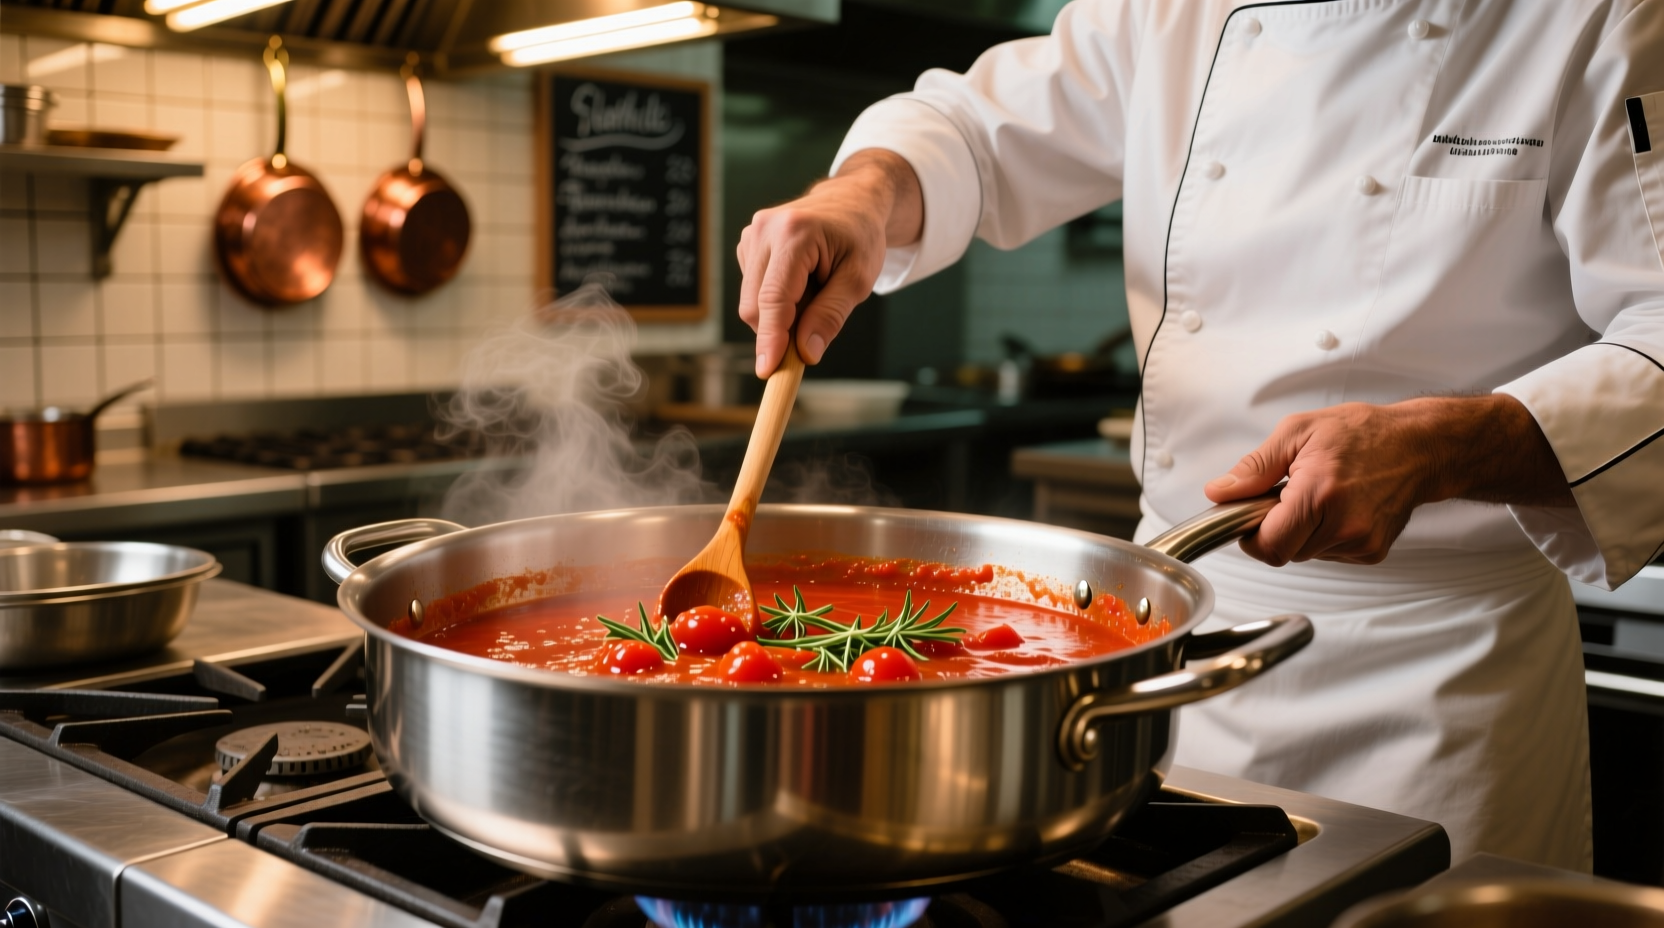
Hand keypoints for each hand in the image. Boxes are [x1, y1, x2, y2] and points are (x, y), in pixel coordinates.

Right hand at [737, 149, 921, 377]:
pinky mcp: (747, 244)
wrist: (851, 201)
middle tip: (816, 325)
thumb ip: (831, 315)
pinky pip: (753, 290)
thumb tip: (805, 353)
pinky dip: (775, 299)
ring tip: (813, 289)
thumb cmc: (860, 237)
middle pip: (755, 306)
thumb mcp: (859, 280)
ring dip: (780, 312)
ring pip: (751, 302)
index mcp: (795, 233)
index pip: (774, 298)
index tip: (767, 370)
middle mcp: (764, 229)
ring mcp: (751, 234)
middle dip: (780, 329)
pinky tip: (799, 281)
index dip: (770, 338)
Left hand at [1204, 395, 1573, 565]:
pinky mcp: (1372, 552)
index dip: (1251, 536)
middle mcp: (1344, 525)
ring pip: (1306, 554)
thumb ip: (1254, 467)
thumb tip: (1220, 492)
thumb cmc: (1362, 433)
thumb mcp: (1298, 433)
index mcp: (1320, 494)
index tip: (1250, 516)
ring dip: (1301, 532)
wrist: (1420, 446)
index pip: (1269, 545)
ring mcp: (1361, 543)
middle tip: (1287, 496)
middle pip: (1284, 552)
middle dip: (1275, 529)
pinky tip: (1337, 508)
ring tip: (1318, 496)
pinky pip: (1329, 554)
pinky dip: (1324, 536)